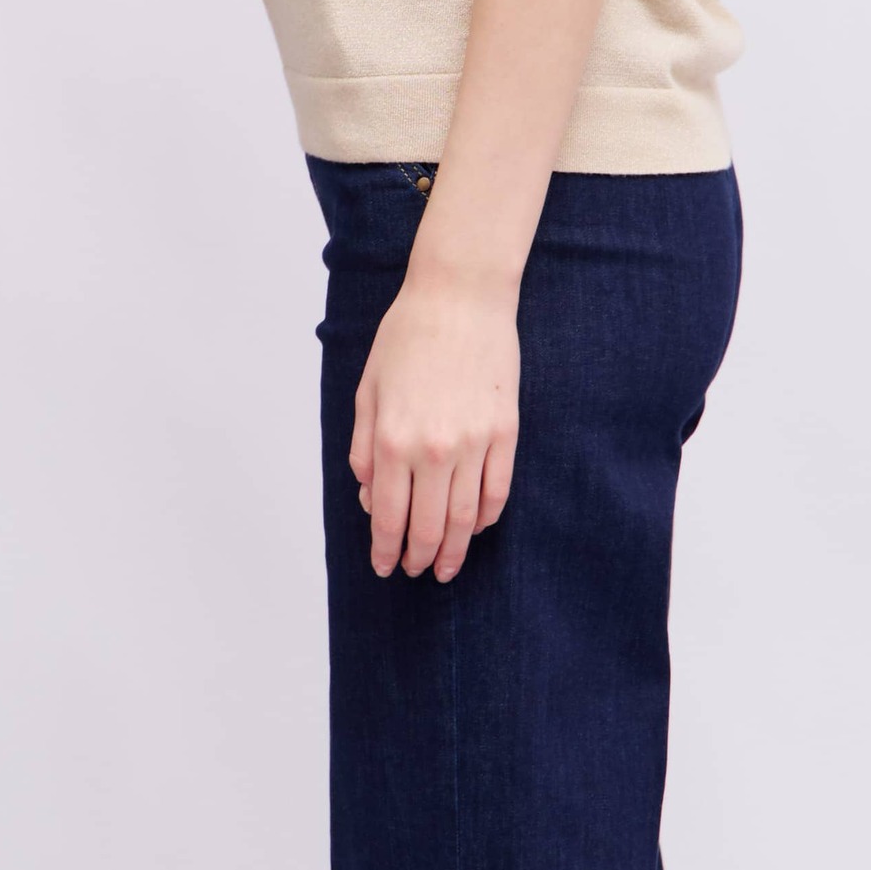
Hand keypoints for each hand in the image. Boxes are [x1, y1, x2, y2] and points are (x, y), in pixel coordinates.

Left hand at [349, 258, 520, 582]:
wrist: (461, 298)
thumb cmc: (408, 337)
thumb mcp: (368, 390)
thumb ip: (364, 447)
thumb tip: (370, 496)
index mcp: (394, 440)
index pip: (389, 516)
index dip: (386, 549)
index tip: (385, 567)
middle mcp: (435, 449)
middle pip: (428, 526)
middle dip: (419, 557)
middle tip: (415, 571)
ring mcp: (475, 443)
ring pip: (465, 517)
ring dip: (454, 550)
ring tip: (446, 566)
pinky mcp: (505, 432)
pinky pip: (497, 491)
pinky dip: (485, 517)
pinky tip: (474, 529)